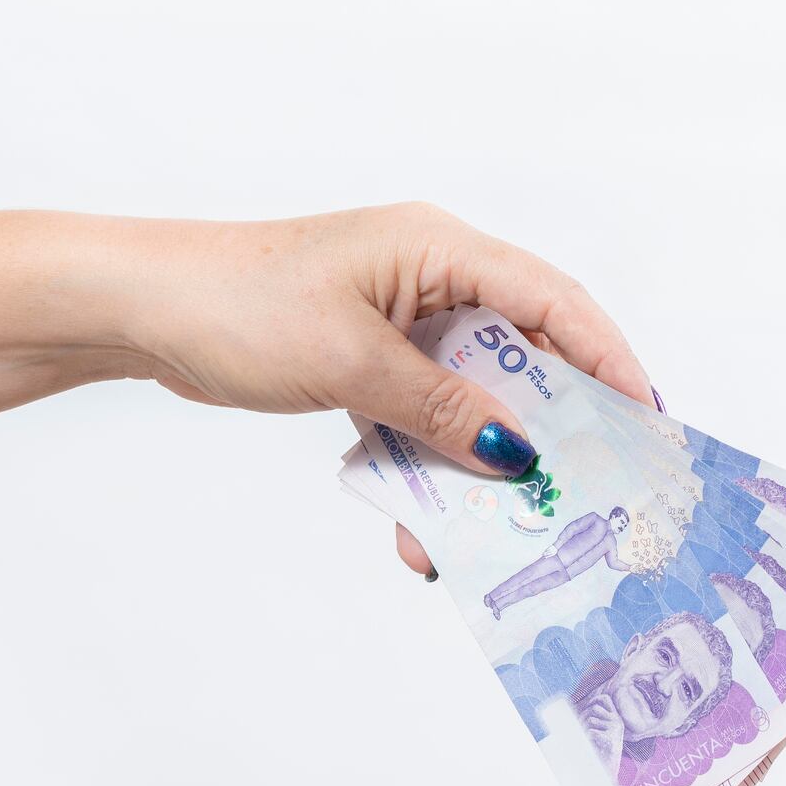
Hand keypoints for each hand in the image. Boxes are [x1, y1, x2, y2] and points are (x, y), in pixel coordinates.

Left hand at [101, 202, 653, 573]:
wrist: (141, 310)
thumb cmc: (238, 306)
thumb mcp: (352, 363)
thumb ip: (442, 410)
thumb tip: (517, 454)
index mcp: (438, 250)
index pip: (552, 301)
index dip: (607, 359)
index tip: (644, 421)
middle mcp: (430, 281)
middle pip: (520, 358)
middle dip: (548, 432)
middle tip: (588, 492)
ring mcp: (399, 325)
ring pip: (469, 403)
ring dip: (476, 471)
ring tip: (490, 536)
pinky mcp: (368, 364)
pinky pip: (420, 422)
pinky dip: (423, 473)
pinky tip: (418, 532)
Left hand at [578, 694, 624, 765]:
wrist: (610, 765)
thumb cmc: (603, 746)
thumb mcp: (602, 729)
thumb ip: (596, 719)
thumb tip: (583, 711)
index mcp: (616, 717)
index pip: (606, 699)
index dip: (595, 699)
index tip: (588, 705)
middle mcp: (617, 721)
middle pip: (594, 708)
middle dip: (584, 715)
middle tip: (580, 724)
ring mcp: (614, 729)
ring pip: (591, 719)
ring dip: (584, 727)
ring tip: (586, 736)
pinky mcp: (610, 739)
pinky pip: (591, 732)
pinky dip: (587, 736)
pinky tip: (590, 742)